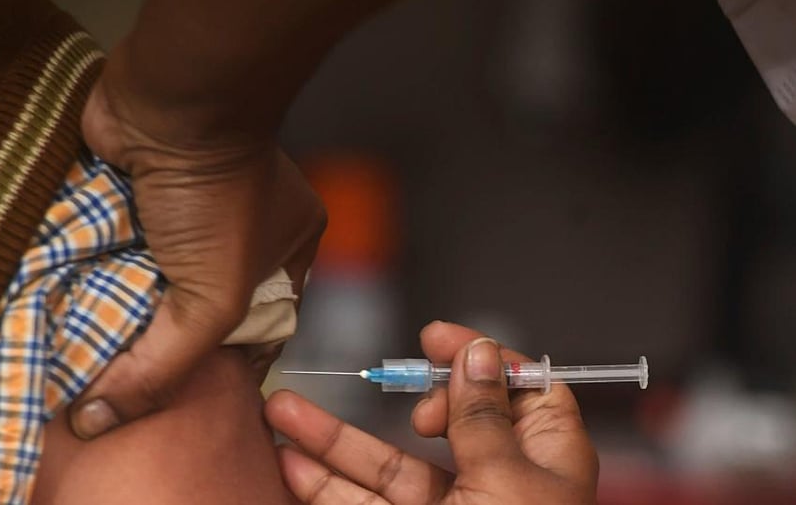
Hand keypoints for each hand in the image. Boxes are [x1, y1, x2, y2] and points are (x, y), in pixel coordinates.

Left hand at [69, 72, 325, 439]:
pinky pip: (114, 253)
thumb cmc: (215, 196)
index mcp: (283, 249)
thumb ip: (165, 366)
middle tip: (122, 389)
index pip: (257, 327)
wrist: (167, 106)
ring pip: (151, 284)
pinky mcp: (134, 201)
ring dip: (122, 314)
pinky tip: (64, 313)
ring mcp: (181, 215)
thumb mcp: (212, 297)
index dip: (224, 368)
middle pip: (198, 308)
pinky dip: (90, 279)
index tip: (183, 406)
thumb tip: (95, 421)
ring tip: (83, 361)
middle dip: (163, 344)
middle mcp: (237, 234)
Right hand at [265, 321, 598, 503]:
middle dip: (402, 398)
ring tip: (282, 410)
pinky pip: (364, 504)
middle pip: (447, 423)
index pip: (523, 390)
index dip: (484, 357)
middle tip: (403, 393)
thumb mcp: (506, 484)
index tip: (438, 338)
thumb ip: (485, 419)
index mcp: (544, 463)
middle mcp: (495, 484)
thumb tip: (479, 355)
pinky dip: (325, 484)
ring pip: (387, 466)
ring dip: (332, 439)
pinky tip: (290, 460)